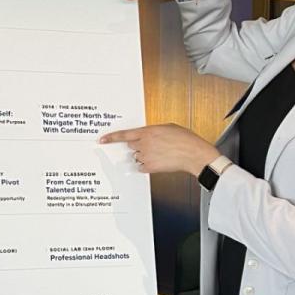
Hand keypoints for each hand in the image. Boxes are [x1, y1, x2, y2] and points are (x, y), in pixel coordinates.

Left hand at [99, 123, 217, 176]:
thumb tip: (148, 135)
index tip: (102, 140)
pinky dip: (147, 165)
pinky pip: (141, 167)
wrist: (193, 153)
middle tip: (152, 146)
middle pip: (131, 146)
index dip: (111, 137)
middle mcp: (144, 144)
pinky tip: (158, 161)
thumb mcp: (167, 127)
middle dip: (138, 145)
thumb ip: (153, 131)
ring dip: (144, 155)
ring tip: (160, 153)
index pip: (124, 134)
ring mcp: (146, 156)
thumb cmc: (184, 139)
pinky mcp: (150, 167)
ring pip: (137, 157)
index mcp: (148, 131)